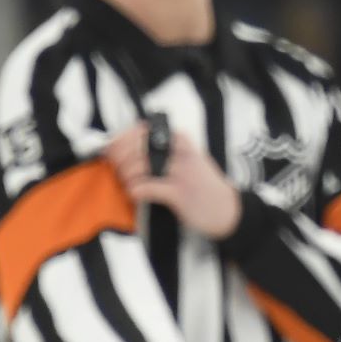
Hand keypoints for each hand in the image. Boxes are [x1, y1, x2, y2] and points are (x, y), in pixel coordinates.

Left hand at [105, 121, 243, 239]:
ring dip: (126, 176)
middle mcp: (181, 153)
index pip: (142, 131)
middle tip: (117, 169)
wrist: (229, 210)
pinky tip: (135, 194)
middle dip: (120, 159)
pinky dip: (135, 191)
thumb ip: (167, 152)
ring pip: (140, 166)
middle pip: (137, 148)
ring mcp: (181, 173)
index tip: (111, 149)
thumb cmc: (206, 187)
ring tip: (128, 184)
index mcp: (182, 142)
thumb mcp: (190, 159)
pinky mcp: (179, 194)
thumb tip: (132, 149)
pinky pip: (147, 188)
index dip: (121, 140)